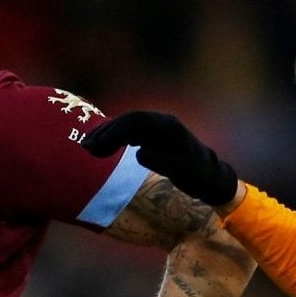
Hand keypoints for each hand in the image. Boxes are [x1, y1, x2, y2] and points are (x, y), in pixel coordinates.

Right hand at [81, 111, 239, 210]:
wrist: (209, 175)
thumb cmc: (197, 174)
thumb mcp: (181, 171)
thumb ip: (162, 160)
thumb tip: (140, 152)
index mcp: (168, 127)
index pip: (136, 122)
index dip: (115, 131)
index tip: (98, 144)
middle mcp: (162, 122)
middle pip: (128, 121)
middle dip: (105, 132)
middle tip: (86, 147)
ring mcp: (157, 128)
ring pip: (127, 125)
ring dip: (107, 134)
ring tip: (87, 147)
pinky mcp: (153, 135)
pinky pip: (130, 132)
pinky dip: (114, 138)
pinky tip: (101, 147)